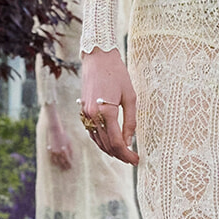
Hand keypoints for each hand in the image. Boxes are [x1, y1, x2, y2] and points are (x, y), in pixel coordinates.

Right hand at [45, 109, 73, 170]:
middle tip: (67, 169)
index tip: (71, 167)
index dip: (70, 164)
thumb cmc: (64, 136)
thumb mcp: (69, 142)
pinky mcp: (50, 150)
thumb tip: (72, 157)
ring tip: (61, 168)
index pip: (68, 160)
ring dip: (59, 165)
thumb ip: (70, 150)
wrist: (55, 131)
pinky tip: (55, 162)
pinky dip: (54, 161)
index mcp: (65, 150)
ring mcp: (54, 151)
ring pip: (57, 161)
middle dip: (65, 166)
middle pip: (62, 161)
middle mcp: (60, 152)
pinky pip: (52, 157)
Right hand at [80, 48, 137, 165]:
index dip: (127, 155)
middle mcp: (92, 115)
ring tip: (124, 154)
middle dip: (120, 155)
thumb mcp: (130, 96)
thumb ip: (130, 120)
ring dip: (110, 150)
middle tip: (132, 160)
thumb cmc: (117, 74)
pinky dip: (101, 141)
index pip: (117, 142)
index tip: (136, 160)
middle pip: (107, 145)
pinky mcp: (82, 111)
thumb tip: (130, 141)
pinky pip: (91, 132)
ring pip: (98, 141)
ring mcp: (85, 114)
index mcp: (106, 112)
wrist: (97, 58)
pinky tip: (111, 143)